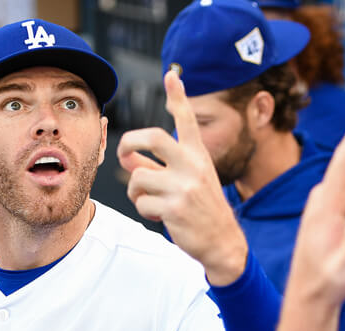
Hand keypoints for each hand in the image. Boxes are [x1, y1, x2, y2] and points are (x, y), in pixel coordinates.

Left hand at [116, 71, 247, 285]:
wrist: (223, 242)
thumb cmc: (201, 208)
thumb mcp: (188, 180)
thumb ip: (159, 166)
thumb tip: (128, 156)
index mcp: (198, 155)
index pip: (187, 121)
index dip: (178, 96)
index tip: (171, 75)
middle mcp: (193, 166)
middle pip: (153, 137)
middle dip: (128, 142)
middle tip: (122, 153)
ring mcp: (184, 187)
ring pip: (138, 178)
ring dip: (136, 191)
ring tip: (149, 200)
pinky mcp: (175, 209)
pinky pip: (142, 203)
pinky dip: (144, 210)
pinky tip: (160, 216)